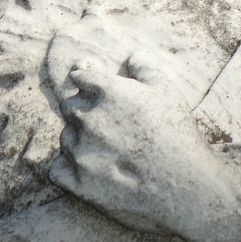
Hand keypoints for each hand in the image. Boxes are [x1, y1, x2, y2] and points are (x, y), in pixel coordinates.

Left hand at [48, 52, 240, 241]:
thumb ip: (145, 68)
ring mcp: (81, 151)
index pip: (80, 75)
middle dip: (81, 110)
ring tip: (101, 149)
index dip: (83, 76)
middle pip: (70, 106)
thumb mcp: (166, 90)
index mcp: (107, 91)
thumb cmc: (177, 134)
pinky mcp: (78, 183)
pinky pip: (57, 170)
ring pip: (66, 138)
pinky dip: (66, 168)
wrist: (183, 185)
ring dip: (77, 140)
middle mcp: (88, 118)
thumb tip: (132, 56)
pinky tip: (82, 169)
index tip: (84, 80)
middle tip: (100, 120)